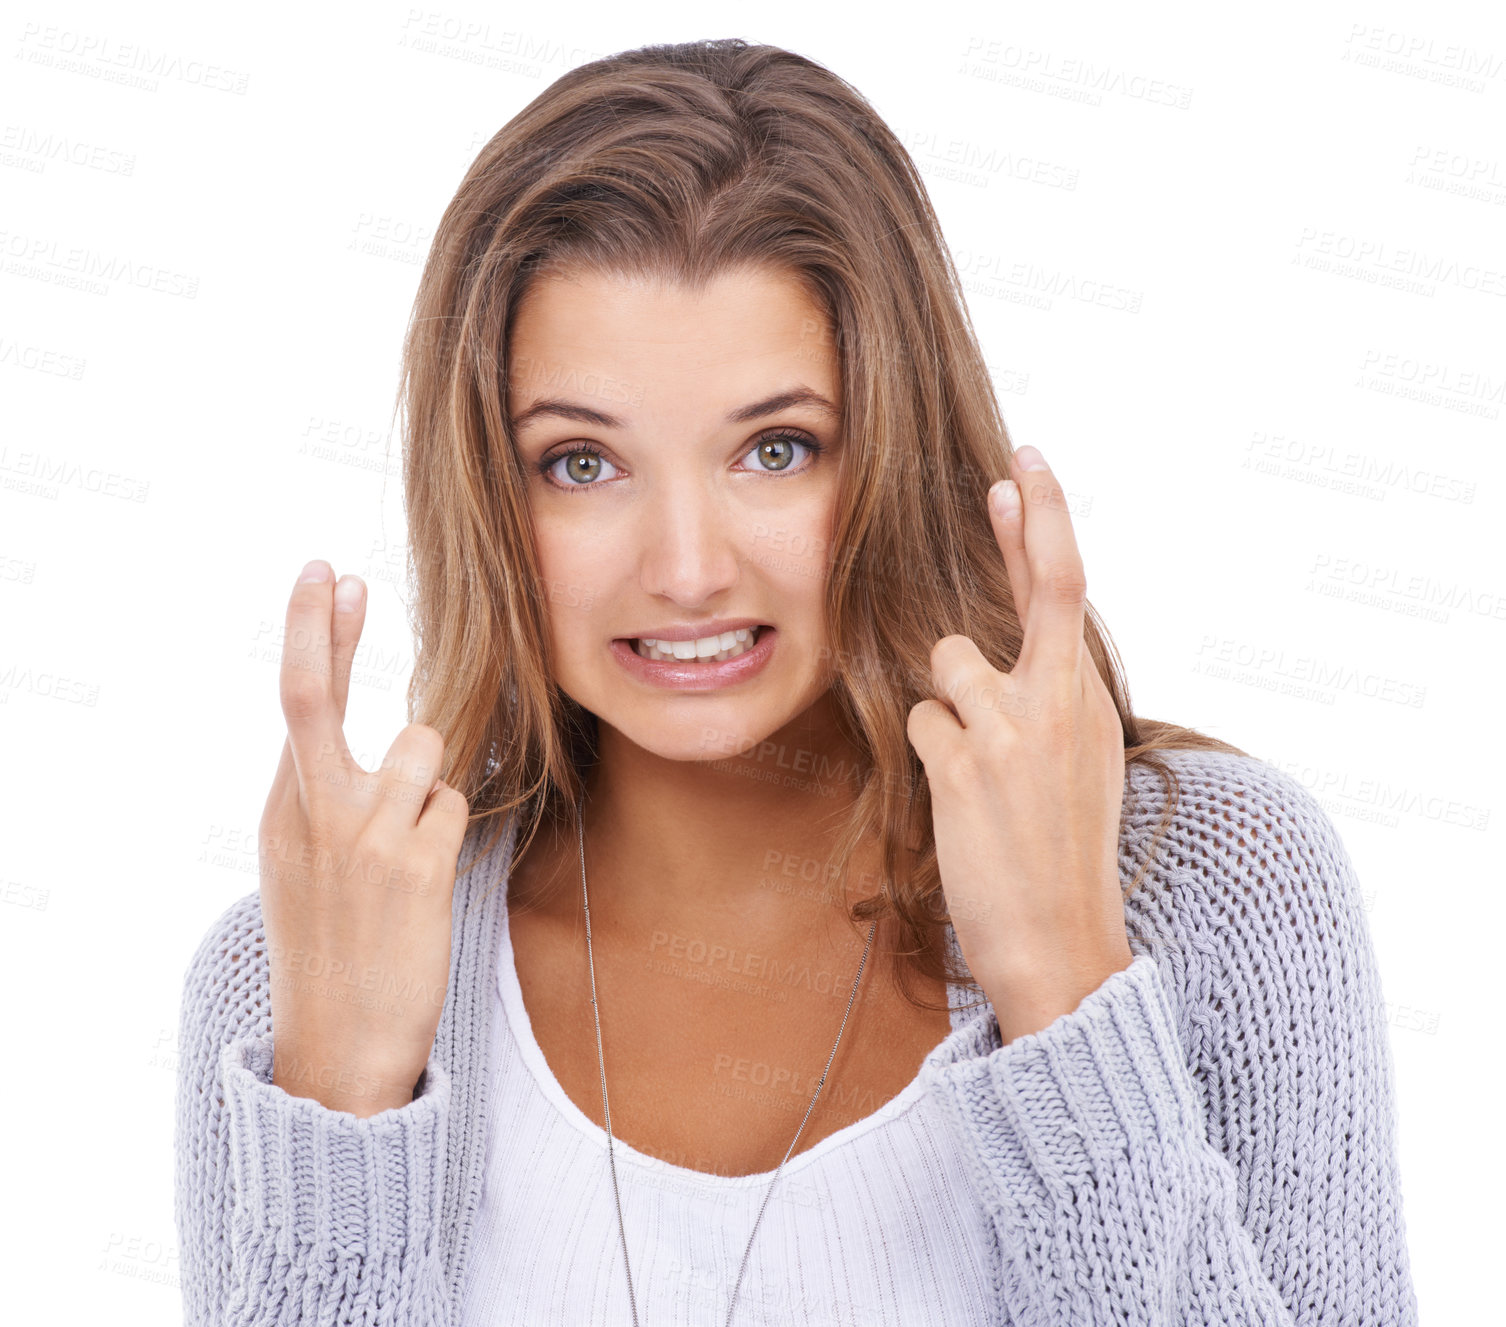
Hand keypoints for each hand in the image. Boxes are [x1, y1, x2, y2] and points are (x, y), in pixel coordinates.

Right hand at [259, 559, 469, 1115]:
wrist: (339, 1047)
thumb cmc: (331, 951)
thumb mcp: (298, 871)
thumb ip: (316, 802)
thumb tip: (350, 742)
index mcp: (282, 812)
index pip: (297, 704)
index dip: (318, 636)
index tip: (328, 581)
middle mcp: (312, 814)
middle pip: (312, 697)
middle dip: (321, 628)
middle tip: (336, 574)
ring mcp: (363, 837)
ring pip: (422, 749)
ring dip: (429, 784)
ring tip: (409, 849)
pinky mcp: (416, 866)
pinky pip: (453, 804)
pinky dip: (449, 829)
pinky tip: (426, 881)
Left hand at [906, 446, 1132, 1042]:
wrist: (1061, 943)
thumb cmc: (1062, 857)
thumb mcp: (1082, 768)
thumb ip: (1055, 702)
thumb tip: (1024, 652)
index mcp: (1091, 703)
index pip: (1071, 594)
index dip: (1048, 525)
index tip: (1028, 471)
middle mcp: (1063, 705)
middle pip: (1046, 587)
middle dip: (1030, 521)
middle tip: (1012, 469)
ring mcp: (1016, 731)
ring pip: (949, 662)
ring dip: (949, 703)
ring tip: (978, 769)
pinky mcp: (968, 765)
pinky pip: (924, 721)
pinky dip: (931, 752)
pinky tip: (960, 800)